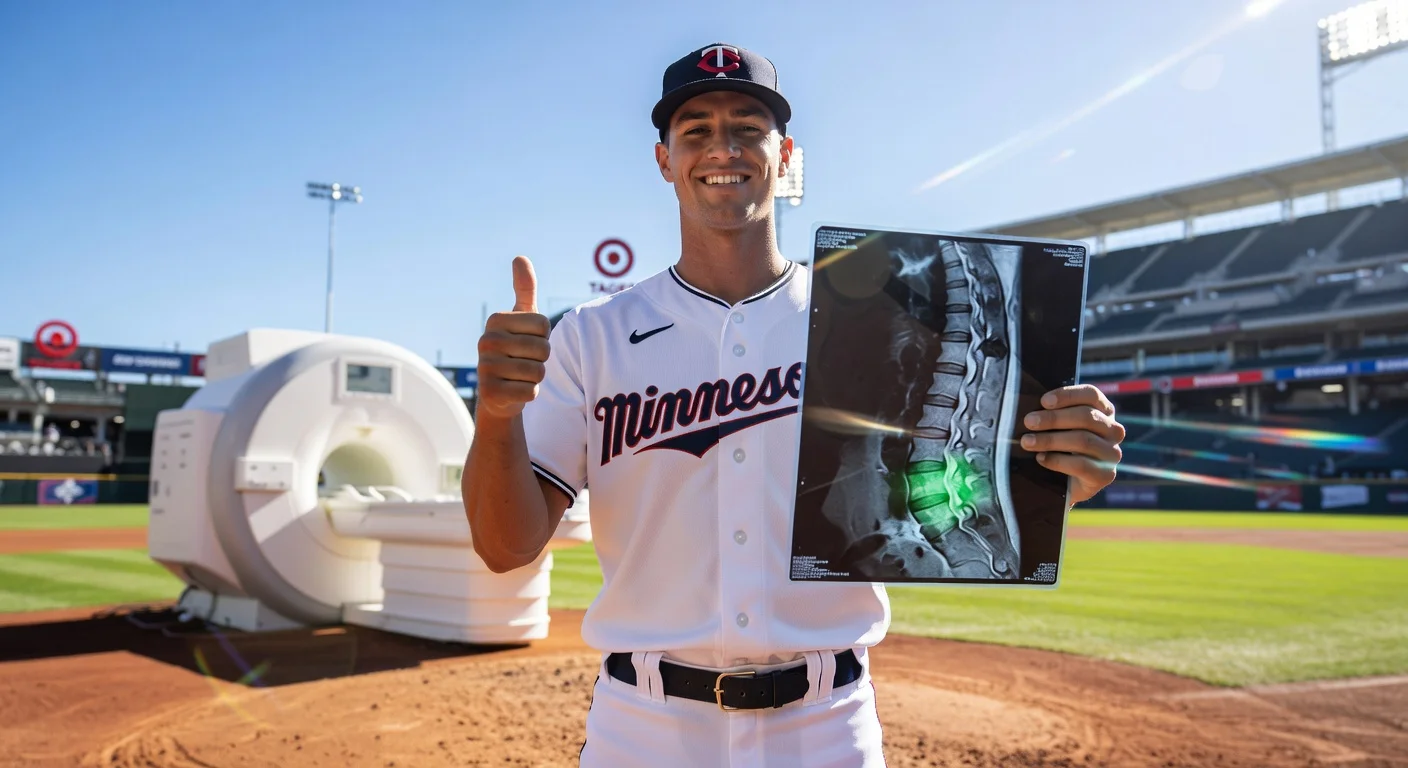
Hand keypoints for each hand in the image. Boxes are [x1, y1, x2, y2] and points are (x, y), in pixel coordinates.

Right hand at [476, 256, 550, 419]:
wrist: (500, 394)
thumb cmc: (517, 350)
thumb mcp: (522, 319)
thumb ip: (524, 290)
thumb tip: (520, 257)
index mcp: (496, 320)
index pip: (543, 324)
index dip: (544, 336)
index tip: (528, 340)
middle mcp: (486, 341)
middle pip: (543, 348)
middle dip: (542, 359)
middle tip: (526, 361)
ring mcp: (485, 367)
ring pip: (538, 372)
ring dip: (536, 377)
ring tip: (520, 375)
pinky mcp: (490, 393)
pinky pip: (530, 392)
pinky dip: (529, 394)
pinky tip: (515, 391)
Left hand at [1020, 384, 1125, 504]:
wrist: (1063, 485)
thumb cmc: (1058, 447)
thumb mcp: (1059, 426)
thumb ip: (1052, 413)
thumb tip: (1030, 404)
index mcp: (1104, 410)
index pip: (1091, 395)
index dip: (1068, 395)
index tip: (1044, 401)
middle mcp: (1113, 430)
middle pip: (1086, 417)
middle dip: (1054, 418)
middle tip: (1029, 421)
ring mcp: (1112, 454)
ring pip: (1083, 440)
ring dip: (1051, 440)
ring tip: (1027, 442)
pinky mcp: (1105, 475)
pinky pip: (1081, 465)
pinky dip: (1057, 461)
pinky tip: (1040, 458)